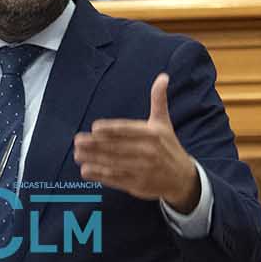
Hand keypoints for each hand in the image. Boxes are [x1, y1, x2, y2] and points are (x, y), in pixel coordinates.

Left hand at [72, 73, 200, 212]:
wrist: (182, 178)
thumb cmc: (168, 147)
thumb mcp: (164, 123)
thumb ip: (158, 100)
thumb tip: (163, 77)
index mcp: (153, 134)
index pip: (128, 130)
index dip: (111, 129)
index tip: (95, 128)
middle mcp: (148, 152)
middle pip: (117, 147)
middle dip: (95, 145)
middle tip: (78, 141)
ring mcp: (142, 170)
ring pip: (114, 163)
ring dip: (94, 159)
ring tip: (77, 155)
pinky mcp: (137, 184)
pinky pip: (116, 179)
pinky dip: (100, 175)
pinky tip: (86, 171)